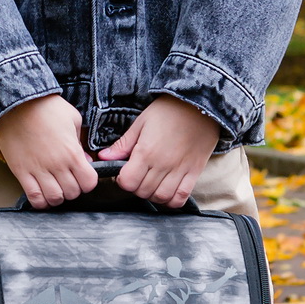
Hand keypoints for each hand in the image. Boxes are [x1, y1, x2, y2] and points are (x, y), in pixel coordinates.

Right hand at [0, 94, 97, 208]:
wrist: (16, 103)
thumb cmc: (45, 107)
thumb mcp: (73, 118)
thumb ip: (80, 142)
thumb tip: (85, 160)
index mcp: (72, 152)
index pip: (89, 183)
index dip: (88, 182)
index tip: (84, 176)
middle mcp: (56, 164)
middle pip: (72, 193)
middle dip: (73, 190)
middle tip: (69, 181)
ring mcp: (38, 170)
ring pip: (54, 199)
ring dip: (58, 197)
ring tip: (55, 188)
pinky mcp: (21, 172)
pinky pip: (33, 197)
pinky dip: (40, 201)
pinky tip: (42, 194)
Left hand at [99, 96, 220, 206]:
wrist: (200, 103)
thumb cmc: (169, 110)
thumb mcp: (141, 122)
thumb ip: (123, 144)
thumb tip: (104, 157)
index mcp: (146, 151)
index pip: (128, 182)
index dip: (122, 180)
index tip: (125, 173)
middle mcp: (162, 164)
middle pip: (142, 192)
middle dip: (136, 187)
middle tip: (139, 176)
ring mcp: (180, 170)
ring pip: (161, 197)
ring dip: (153, 195)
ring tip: (152, 183)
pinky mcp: (194, 172)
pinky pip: (181, 197)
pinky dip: (173, 200)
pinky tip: (168, 190)